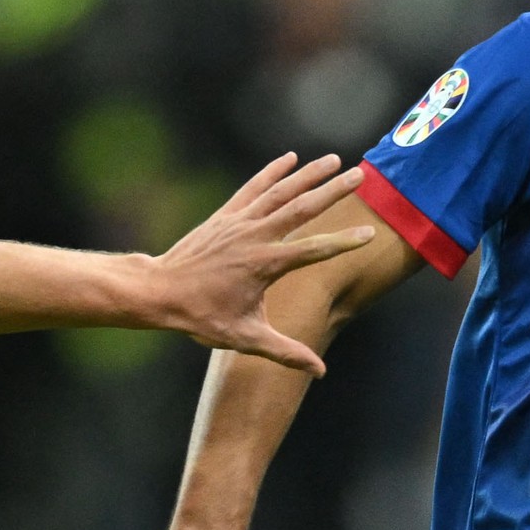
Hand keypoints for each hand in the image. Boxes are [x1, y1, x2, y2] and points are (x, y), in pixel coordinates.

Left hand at [140, 153, 373, 375]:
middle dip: (332, 190)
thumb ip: (285, 352)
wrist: (160, 292)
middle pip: (301, 208)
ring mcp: (238, 222)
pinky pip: (253, 188)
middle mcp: (254, 237)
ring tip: (334, 159)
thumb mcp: (246, 338)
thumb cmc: (202, 317)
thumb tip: (319, 371)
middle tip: (360, 174)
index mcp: (264, 265)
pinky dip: (272, 172)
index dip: (343, 242)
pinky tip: (289, 158)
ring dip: (308, 174)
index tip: (368, 234)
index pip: (313, 250)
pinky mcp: (225, 216)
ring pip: (279, 192)